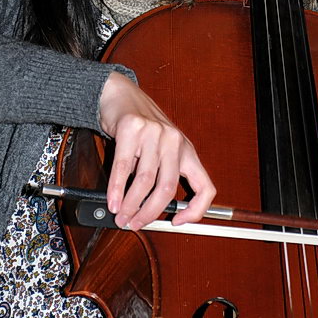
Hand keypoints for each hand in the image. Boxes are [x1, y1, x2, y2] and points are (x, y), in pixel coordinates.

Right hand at [99, 71, 215, 230]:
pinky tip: (112, 200)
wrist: (122, 94)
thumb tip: (149, 212)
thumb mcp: (162, 148)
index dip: (196, 211)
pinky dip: (116, 189)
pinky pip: (123, 167)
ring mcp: (153, 133)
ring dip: (130, 204)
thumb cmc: (142, 126)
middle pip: (167, 188)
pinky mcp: (131, 128)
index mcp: (187, 150)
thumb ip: (161, 174)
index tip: (178, 223)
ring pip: (144, 180)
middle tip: (135, 223)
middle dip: (149, 213)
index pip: (205, 186)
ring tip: (121, 215)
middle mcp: (174, 141)